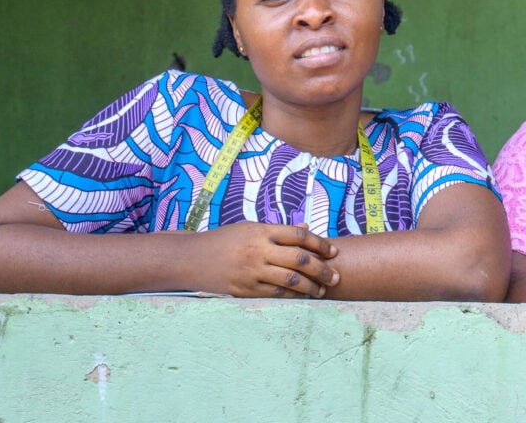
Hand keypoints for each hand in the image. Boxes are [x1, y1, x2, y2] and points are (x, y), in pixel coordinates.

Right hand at [190, 222, 339, 297]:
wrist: (189, 259)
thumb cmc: (223, 241)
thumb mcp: (250, 228)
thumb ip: (279, 231)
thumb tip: (306, 228)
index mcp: (262, 231)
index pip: (300, 236)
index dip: (320, 244)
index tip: (333, 252)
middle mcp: (258, 250)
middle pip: (300, 260)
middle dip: (322, 270)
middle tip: (336, 277)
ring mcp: (251, 271)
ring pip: (291, 280)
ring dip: (311, 287)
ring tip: (322, 290)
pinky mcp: (244, 290)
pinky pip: (275, 295)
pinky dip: (293, 297)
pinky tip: (303, 298)